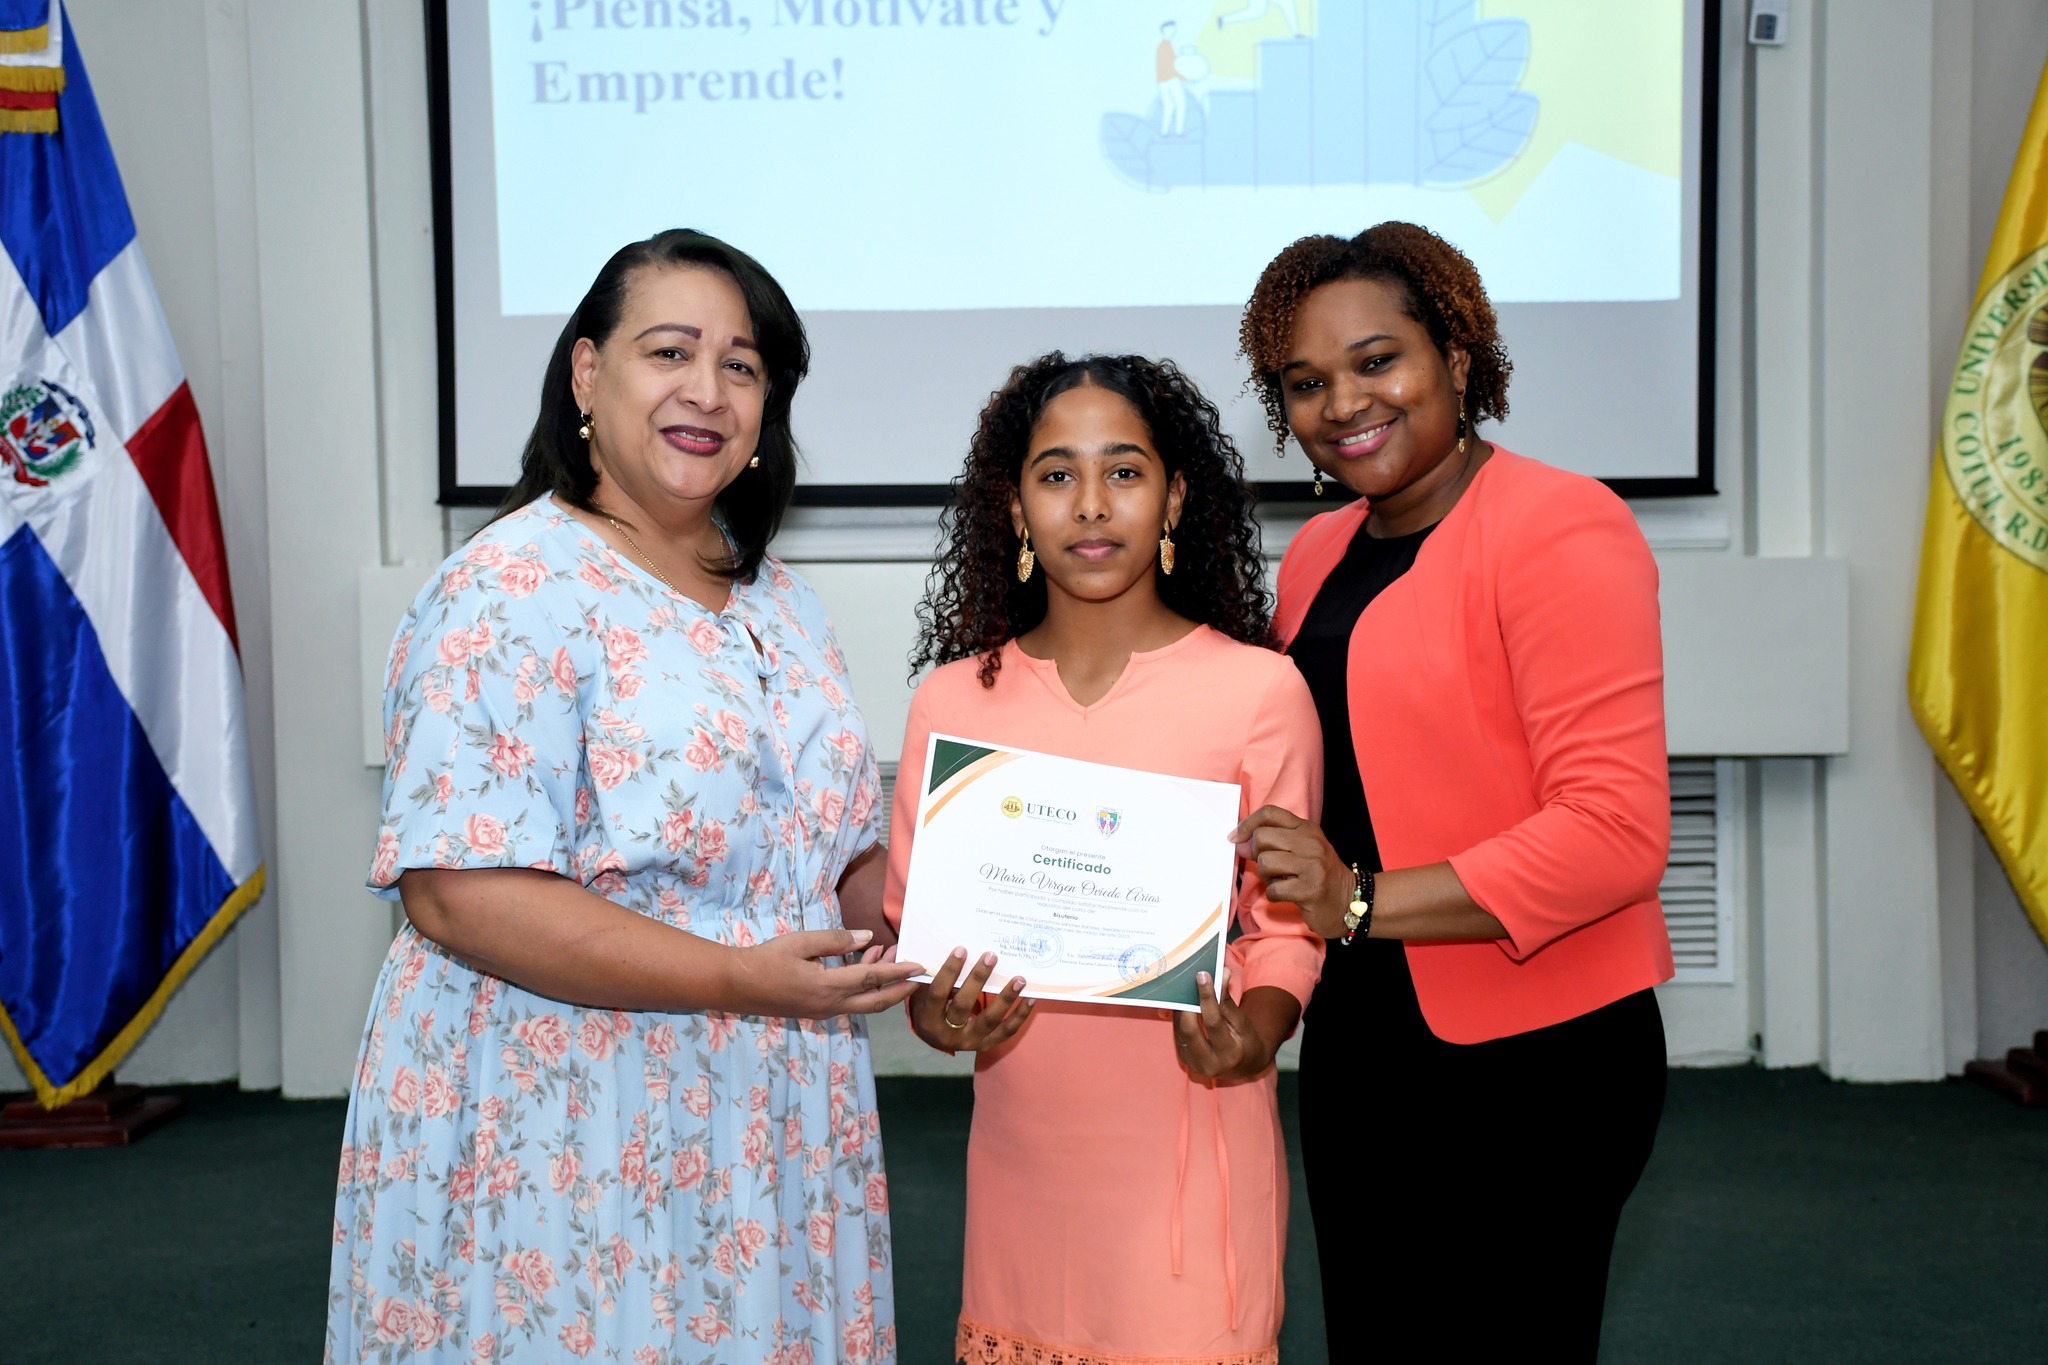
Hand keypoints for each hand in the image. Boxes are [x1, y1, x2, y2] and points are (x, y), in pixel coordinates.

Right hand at [727, 930, 924, 1018]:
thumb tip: (867, 937)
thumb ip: (836, 941)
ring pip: (864, 1001)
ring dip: (882, 984)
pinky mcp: (817, 1009)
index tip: (920, 966)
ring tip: (891, 955)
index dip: (899, 972)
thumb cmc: (767, 960)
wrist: (737, 985)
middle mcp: (831, 1004)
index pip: (873, 979)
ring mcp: (824, 1010)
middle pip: (877, 1001)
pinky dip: (863, 985)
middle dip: (901, 989)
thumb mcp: (801, 943)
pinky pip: (850, 1000)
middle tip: (920, 975)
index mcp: (827, 987)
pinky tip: (865, 962)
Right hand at [907, 948, 1034, 1052]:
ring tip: (1019, 979)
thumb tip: (945, 956)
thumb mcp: (923, 994)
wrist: (936, 1036)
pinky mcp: (985, 1045)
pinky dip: (1020, 1015)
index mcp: (928, 1020)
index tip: (961, 950)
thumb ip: (930, 978)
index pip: (938, 993)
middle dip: (978, 979)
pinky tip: (1030, 999)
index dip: (949, 971)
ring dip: (1006, 998)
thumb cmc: (929, 1007)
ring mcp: (969, 1042)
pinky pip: (1006, 1031)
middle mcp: (948, 1035)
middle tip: (991, 956)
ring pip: (990, 1020)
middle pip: (963, 1005)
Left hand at [1172, 971, 1276, 1080]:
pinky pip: (1178, 1036)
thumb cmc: (1245, 1041)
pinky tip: (1183, 1005)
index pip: (1213, 1022)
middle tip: (1187, 984)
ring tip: (1184, 991)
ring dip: (1181, 1011)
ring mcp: (1195, 1065)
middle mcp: (1210, 1063)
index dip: (1207, 997)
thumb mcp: (1242, 1022)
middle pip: (1190, 1030)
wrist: (1244, 1065)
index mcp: (1230, 1053)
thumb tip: (1222, 973)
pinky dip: (1180, 1020)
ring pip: (1181, 1032)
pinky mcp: (1186, 1061)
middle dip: (1187, 1005)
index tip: (1202, 976)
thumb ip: (1228, 1000)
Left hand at [1229, 805, 1352, 938]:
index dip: (1247, 824)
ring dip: (1266, 877)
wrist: (1351, 901)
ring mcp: (1312, 866)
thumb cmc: (1320, 874)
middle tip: (1269, 867)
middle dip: (1257, 854)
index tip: (1236, 838)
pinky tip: (1288, 895)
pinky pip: (1274, 890)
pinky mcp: (1310, 890)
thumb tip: (1238, 841)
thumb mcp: (1302, 849)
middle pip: (1262, 837)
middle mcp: (1311, 843)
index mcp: (1307, 829)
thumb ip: (1273, 842)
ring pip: (1266, 863)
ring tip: (1280, 881)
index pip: (1270, 813)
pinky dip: (1275, 895)